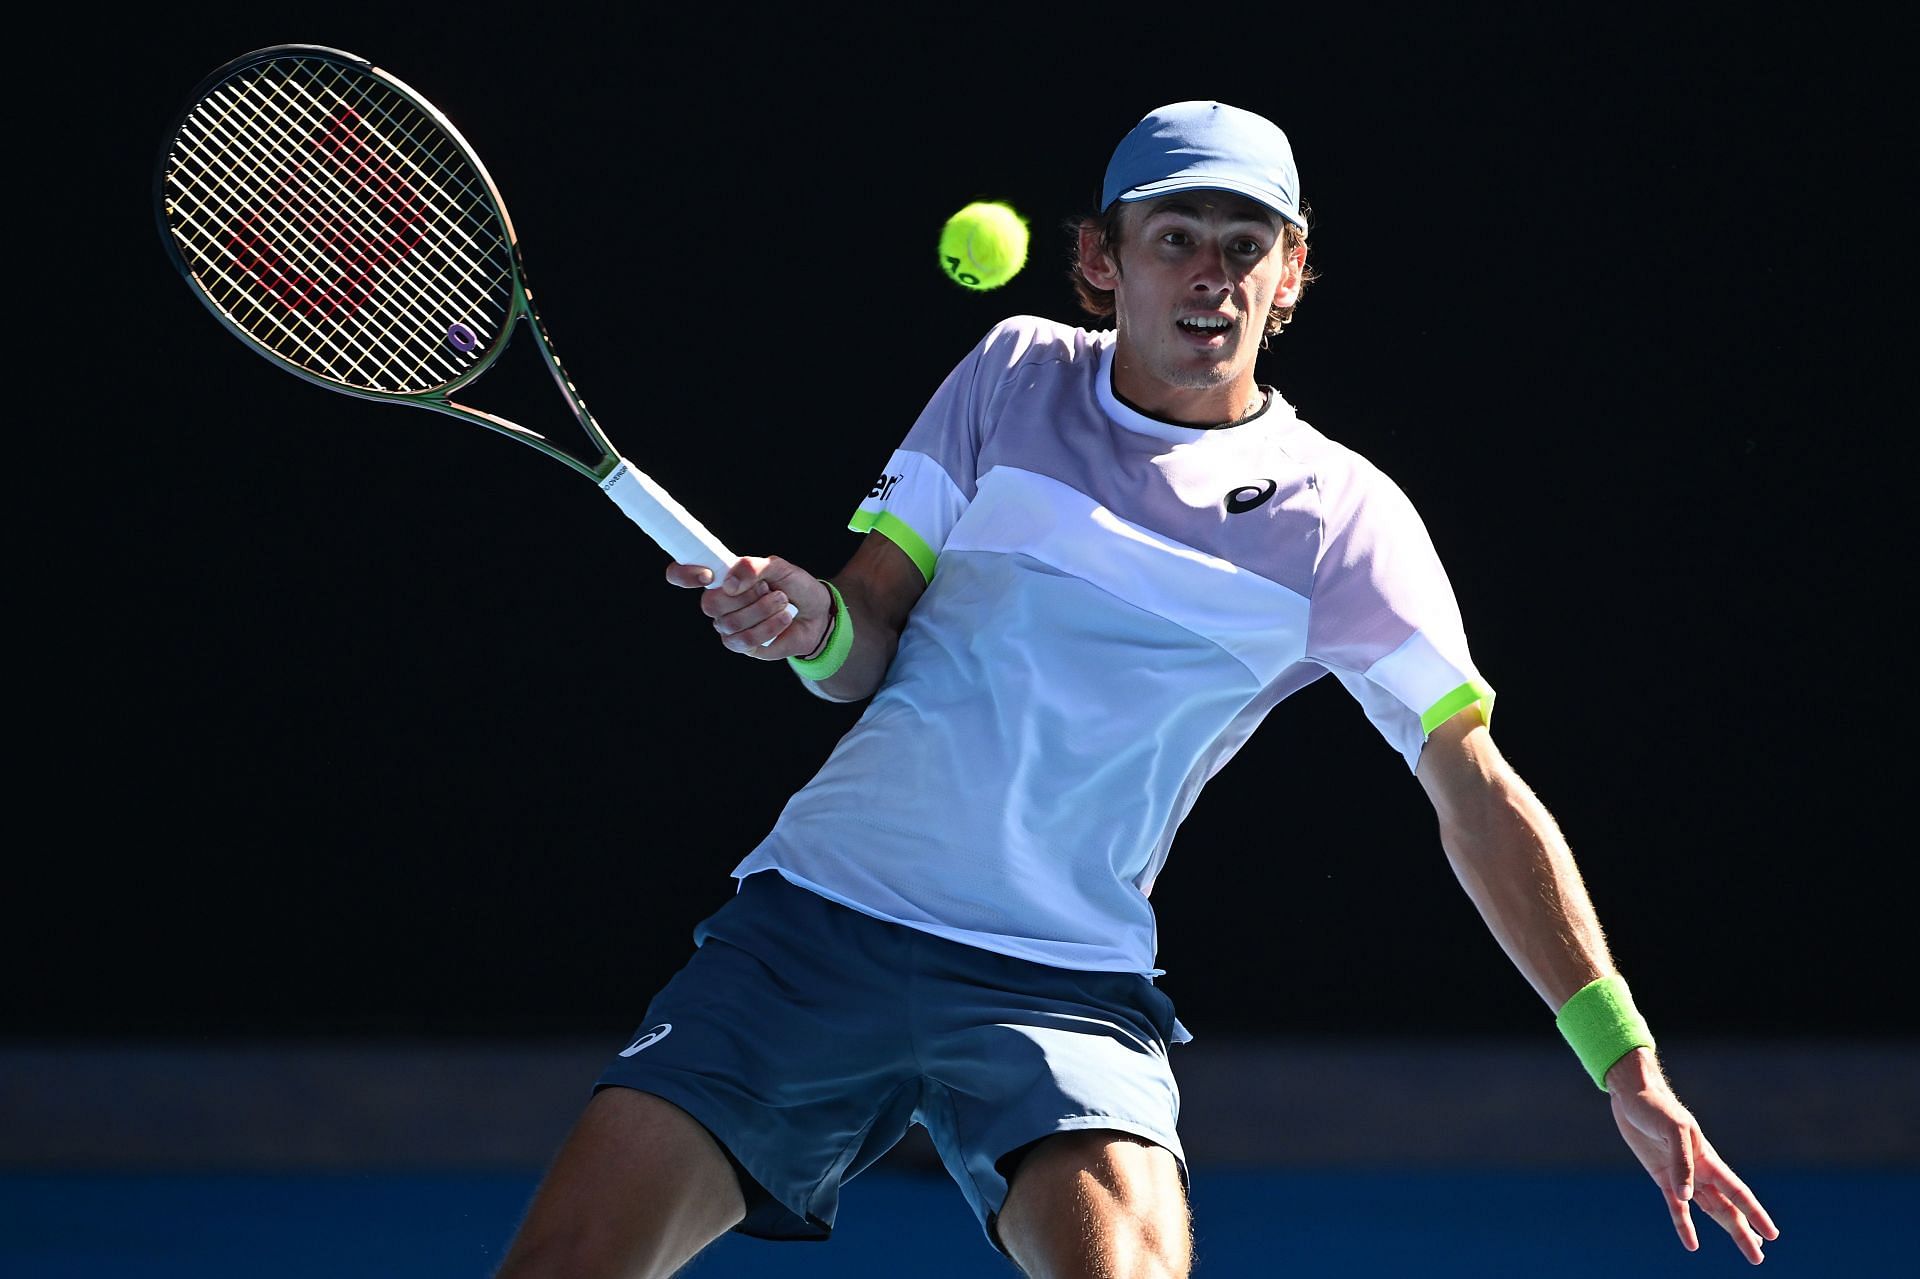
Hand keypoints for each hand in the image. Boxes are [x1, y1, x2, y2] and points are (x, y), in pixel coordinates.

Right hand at [665, 556, 831, 659]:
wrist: (817, 614)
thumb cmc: (795, 587)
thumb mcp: (780, 567)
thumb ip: (754, 566)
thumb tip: (729, 582)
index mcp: (721, 577)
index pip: (681, 575)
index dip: (684, 574)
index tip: (708, 574)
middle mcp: (719, 602)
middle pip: (709, 603)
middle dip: (745, 595)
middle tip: (767, 588)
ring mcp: (728, 626)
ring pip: (731, 622)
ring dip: (763, 609)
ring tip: (782, 601)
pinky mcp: (742, 645)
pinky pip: (745, 639)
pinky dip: (769, 627)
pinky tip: (784, 618)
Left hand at [1606, 1049, 1779, 1263]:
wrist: (1633, 1095)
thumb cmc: (1658, 1108)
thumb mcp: (1673, 1130)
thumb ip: (1682, 1163)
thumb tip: (1686, 1197)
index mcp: (1709, 1159)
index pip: (1737, 1192)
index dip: (1754, 1213)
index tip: (1772, 1234)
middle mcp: (1700, 1171)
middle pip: (1727, 1208)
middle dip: (1744, 1232)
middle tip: (1759, 1258)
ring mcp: (1682, 1176)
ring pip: (1709, 1210)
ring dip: (1726, 1229)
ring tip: (1748, 1250)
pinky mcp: (1662, 1177)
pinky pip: (1677, 1207)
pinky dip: (1685, 1225)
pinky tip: (1692, 1244)